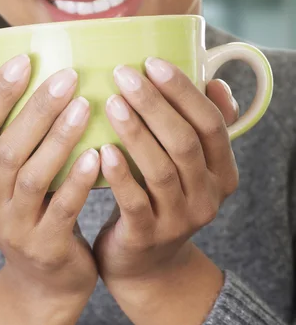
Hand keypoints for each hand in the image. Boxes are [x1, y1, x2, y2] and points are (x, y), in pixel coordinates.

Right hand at [0, 55, 99, 302]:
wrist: (41, 278)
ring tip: (86, 106)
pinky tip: (98, 155)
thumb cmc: (23, 206)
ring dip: (60, 139)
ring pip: (35, 176)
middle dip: (37, 110)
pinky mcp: (45, 247)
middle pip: (8, 148)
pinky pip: (62, 210)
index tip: (24, 59)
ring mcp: (13, 226)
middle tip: (68, 76)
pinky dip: (78, 182)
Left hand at [93, 59, 238, 287]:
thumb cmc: (161, 194)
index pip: (211, 123)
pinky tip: (102, 150)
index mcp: (222, 170)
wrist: (146, 262)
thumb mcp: (188, 163)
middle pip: (185, 142)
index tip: (152, 62)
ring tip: (111, 102)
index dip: (184, 91)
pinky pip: (134, 202)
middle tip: (124, 74)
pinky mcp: (147, 237)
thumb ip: (200, 124)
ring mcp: (179, 220)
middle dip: (154, 104)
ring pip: (160, 169)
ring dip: (135, 132)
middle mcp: (208, 196)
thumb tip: (214, 82)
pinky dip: (120, 174)